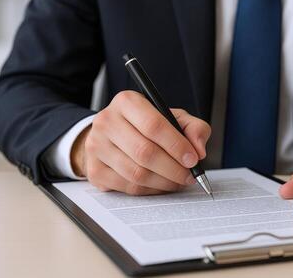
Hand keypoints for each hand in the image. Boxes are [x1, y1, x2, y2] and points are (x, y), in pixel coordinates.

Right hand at [70, 90, 210, 194]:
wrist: (113, 135)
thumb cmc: (147, 125)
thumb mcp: (173, 117)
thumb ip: (194, 128)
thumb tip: (199, 150)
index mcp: (127, 102)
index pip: (154, 125)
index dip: (176, 145)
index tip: (193, 159)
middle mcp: (106, 121)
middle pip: (144, 152)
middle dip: (173, 168)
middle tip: (190, 175)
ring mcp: (96, 147)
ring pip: (136, 173)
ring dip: (164, 182)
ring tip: (179, 180)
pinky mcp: (94, 170)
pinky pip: (128, 187)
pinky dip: (151, 190)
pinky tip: (162, 184)